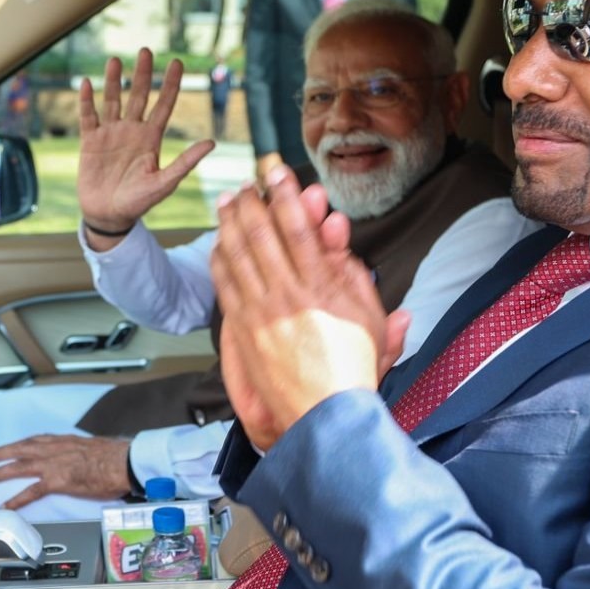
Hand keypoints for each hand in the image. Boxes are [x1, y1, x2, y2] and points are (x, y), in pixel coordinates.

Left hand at [0, 434, 132, 509]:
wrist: (124, 461)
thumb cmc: (115, 456)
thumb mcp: (91, 448)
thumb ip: (78, 452)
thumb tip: (78, 459)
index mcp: (63, 440)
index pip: (33, 440)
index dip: (16, 445)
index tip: (6, 449)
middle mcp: (54, 449)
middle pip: (17, 449)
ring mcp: (53, 464)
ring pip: (17, 467)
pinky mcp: (58, 481)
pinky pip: (31, 490)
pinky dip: (16, 498)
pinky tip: (5, 505)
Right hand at [77, 49, 213, 243]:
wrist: (108, 216)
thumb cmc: (138, 203)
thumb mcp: (164, 183)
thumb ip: (185, 162)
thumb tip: (212, 143)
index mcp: (151, 138)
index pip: (164, 105)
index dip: (171, 84)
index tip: (177, 62)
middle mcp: (132, 130)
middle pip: (139, 95)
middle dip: (144, 74)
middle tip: (147, 50)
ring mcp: (110, 134)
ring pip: (113, 100)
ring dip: (113, 81)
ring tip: (115, 60)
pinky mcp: (90, 141)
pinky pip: (88, 116)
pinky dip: (86, 101)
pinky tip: (86, 83)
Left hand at [211, 164, 409, 447]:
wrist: (326, 416)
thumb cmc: (354, 369)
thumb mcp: (370, 317)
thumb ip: (354, 273)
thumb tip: (337, 237)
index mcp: (323, 289)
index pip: (299, 228)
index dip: (285, 195)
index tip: (277, 172)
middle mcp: (288, 297)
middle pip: (262, 235)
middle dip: (253, 201)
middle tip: (247, 181)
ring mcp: (261, 315)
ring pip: (238, 257)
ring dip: (231, 224)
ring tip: (229, 201)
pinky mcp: (244, 333)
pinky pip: (226, 286)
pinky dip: (220, 259)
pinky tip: (219, 242)